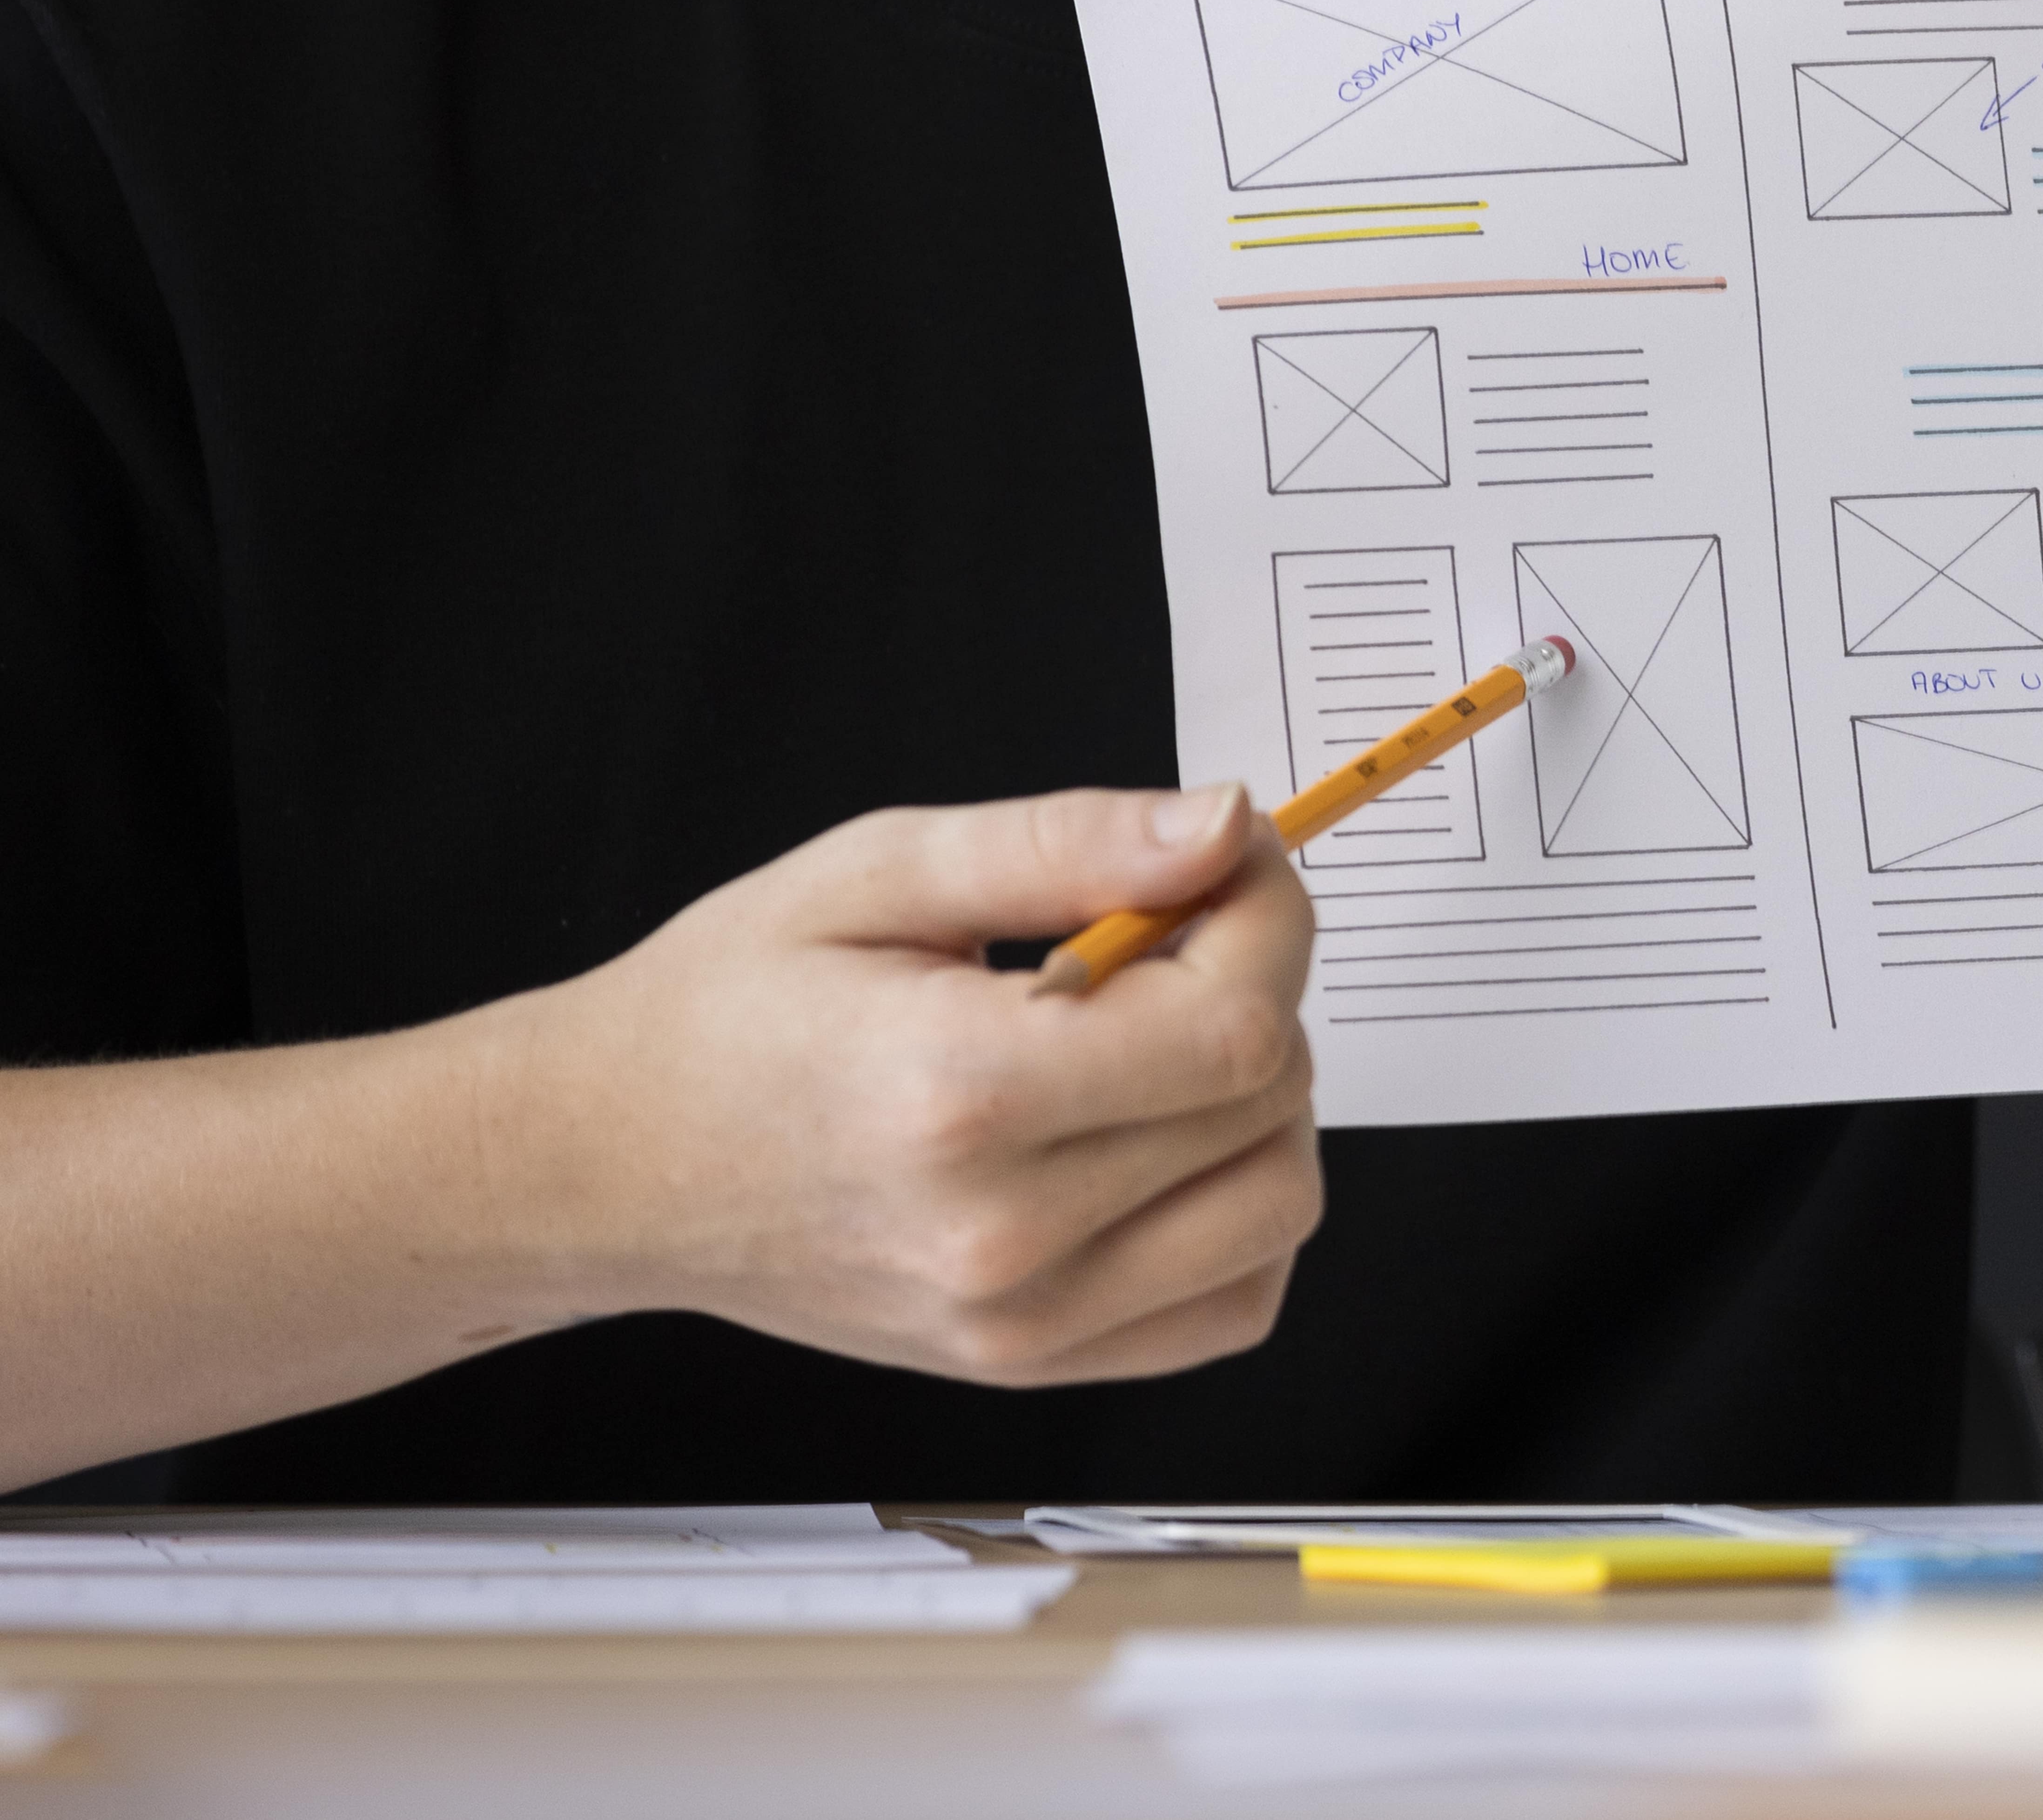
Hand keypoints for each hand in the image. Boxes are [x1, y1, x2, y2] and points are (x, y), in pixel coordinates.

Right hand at [477, 783, 1321, 1385]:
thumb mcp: (881, 870)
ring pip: (1277, 1204)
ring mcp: (1019, 1323)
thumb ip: (1067, 843)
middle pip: (1267, 1105)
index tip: (1228, 866)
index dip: (1269, 920)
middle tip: (1166, 939)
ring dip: (1261, 1104)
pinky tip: (1162, 1142)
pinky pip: (1234, 1303)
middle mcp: (999, 1233)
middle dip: (1257, 990)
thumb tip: (1219, 828)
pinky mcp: (1030, 1366)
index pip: (1237, 1025)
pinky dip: (1239, 1213)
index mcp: (959, 1096)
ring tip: (1156, 1042)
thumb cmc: (727, 1014)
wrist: (612, 1160)